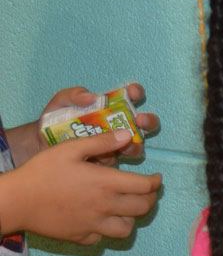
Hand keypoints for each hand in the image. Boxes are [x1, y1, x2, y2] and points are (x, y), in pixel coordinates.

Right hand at [0, 130, 161, 243]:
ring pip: (127, 228)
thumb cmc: (41, 171)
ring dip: (131, 218)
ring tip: (125, 207)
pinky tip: (101, 219)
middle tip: (145, 192)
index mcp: (106, 184)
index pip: (145, 186)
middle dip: (149, 198)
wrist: (16, 200)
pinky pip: (103, 238)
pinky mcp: (81, 237)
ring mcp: (94, 225)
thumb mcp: (69, 149)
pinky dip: (107, 230)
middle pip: (142, 208)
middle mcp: (105, 207)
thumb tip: (126, 135)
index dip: (155, 182)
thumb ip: (101, 142)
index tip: (156, 178)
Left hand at [38, 83, 160, 162]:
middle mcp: (119, 126)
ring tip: (126, 145)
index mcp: (111, 108)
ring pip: (137, 145)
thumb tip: (92, 97)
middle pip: (145, 123)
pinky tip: (107, 158)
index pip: (131, 96)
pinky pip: (120, 163)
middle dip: (148, 121)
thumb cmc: (54, 121)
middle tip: (139, 120)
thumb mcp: (60, 103)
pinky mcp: (109, 161)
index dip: (136, 93)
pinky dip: (117, 160)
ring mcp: (116, 145)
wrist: (41, 146)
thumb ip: (73, 95)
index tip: (132, 94)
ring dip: (136, 144)